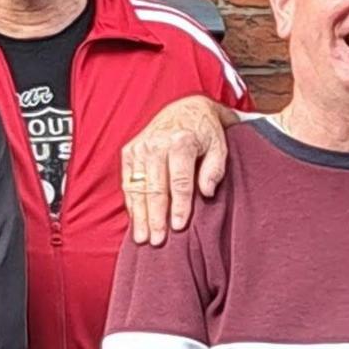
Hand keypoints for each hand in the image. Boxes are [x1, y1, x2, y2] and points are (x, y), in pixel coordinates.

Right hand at [119, 96, 239, 244]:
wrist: (185, 108)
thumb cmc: (205, 131)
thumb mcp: (220, 146)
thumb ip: (215, 169)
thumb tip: (206, 193)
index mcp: (181, 142)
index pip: (179, 182)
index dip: (179, 206)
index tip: (178, 227)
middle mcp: (156, 145)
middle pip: (154, 188)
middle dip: (155, 217)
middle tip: (157, 240)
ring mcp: (140, 148)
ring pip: (138, 188)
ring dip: (140, 215)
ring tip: (142, 237)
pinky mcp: (129, 152)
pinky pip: (128, 183)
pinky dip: (131, 203)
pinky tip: (136, 220)